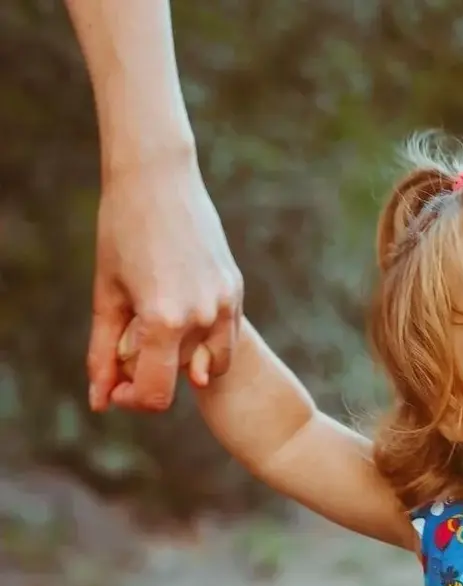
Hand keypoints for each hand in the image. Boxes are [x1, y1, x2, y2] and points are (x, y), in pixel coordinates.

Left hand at [88, 153, 242, 412]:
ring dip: (186, 361)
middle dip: (156, 375)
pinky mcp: (236, 289)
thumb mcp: (106, 297)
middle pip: (183, 380)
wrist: (159, 181)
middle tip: (130, 349)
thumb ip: (103, 354)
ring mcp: (226, 303)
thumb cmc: (122, 234)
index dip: (133, 400)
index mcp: (164, 320)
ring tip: (158, 330)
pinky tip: (177, 309)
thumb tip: (100, 402)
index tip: (117, 389)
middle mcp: (202, 316)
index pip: (157, 393)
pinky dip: (202, 339)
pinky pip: (225, 336)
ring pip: (212, 364)